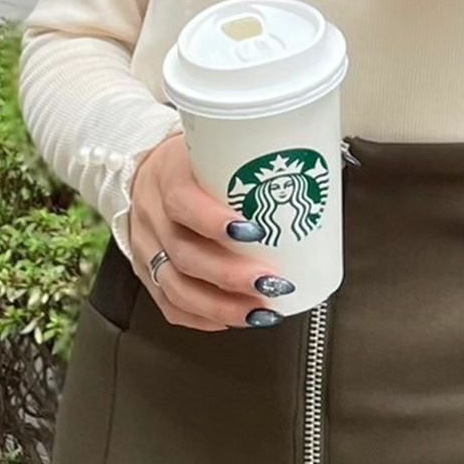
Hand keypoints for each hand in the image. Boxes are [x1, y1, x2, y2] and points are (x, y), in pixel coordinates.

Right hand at [127, 132, 292, 329]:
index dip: (215, 221)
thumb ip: (251, 159)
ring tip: (260, 311)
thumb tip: (316, 171)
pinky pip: (169, 304)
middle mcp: (153, 214)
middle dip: (230, 275)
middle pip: (184, 254)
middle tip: (272, 282)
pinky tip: (231, 318)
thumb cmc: (192, 158)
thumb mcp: (213, 145)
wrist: (147, 169)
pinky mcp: (147, 271)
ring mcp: (146, 246)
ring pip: (176, 287)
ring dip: (221, 305)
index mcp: (168, 175)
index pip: (182, 201)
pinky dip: (202, 317)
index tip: (257, 231)